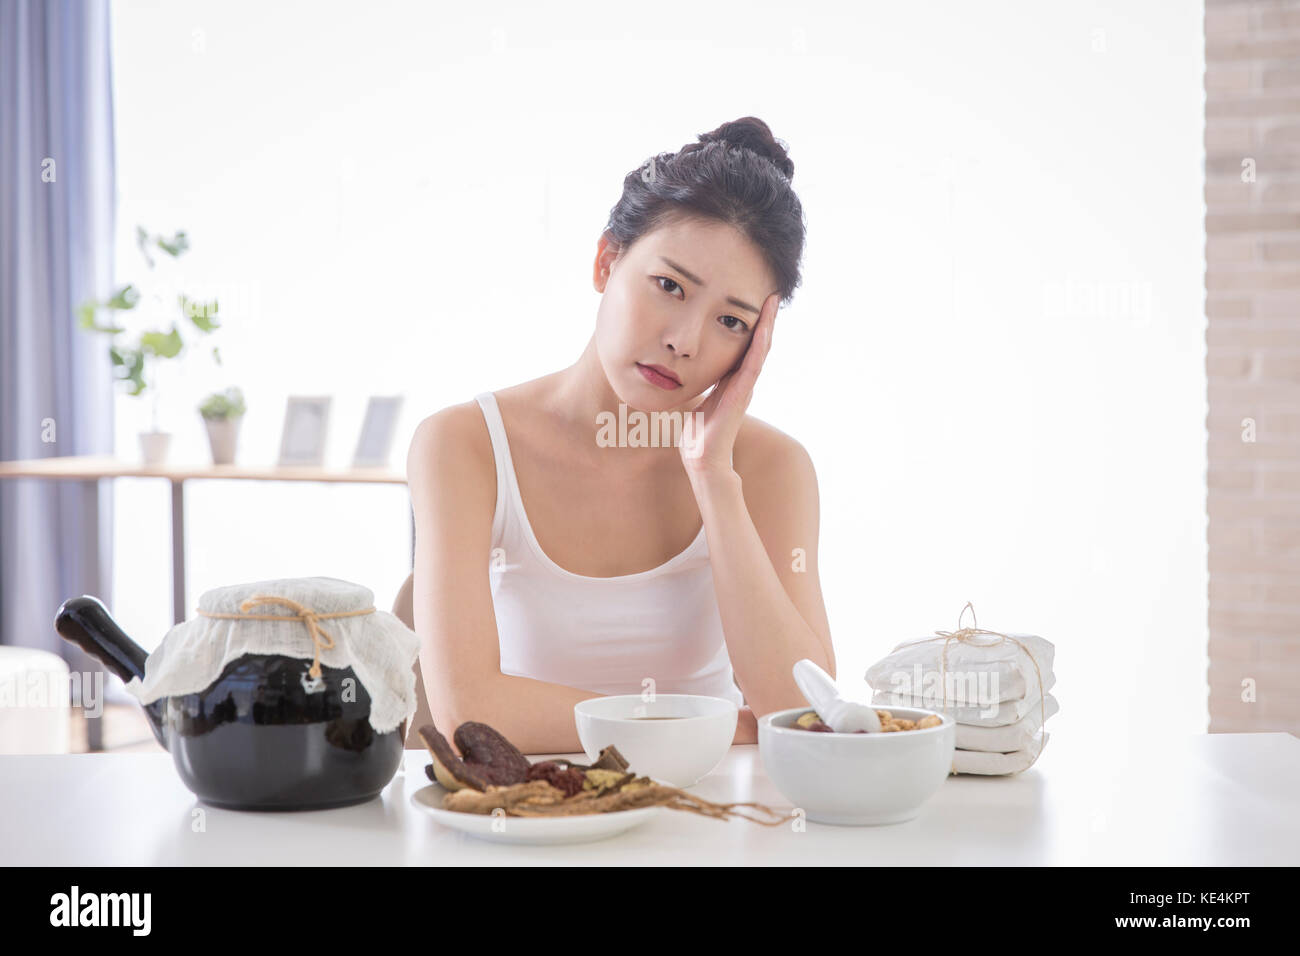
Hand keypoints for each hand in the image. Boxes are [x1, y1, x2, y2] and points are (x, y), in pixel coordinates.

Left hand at [680, 292, 778, 476]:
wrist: (702, 458)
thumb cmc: (697, 433)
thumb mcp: (698, 400)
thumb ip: (699, 385)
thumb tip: (686, 370)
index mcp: (732, 381)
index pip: (746, 346)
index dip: (752, 324)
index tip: (755, 301)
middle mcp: (742, 382)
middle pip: (758, 344)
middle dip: (765, 319)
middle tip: (772, 293)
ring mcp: (744, 388)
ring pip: (760, 350)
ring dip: (768, 326)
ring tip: (773, 303)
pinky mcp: (741, 395)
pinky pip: (753, 366)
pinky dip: (760, 346)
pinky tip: (765, 329)